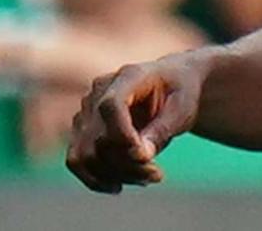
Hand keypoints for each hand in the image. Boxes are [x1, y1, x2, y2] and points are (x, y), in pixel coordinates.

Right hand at [65, 55, 203, 193]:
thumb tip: (139, 156)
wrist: (171, 87)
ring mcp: (86, 112)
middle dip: (127, 164)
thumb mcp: (183, 108)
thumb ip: (161, 129)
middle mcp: (99, 92)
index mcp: (128, 76)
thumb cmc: (180, 93)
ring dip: (114, 175)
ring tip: (146, 178)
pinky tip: (120, 186)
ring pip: (85, 154)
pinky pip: (77, 161)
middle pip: (98, 138)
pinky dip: (96, 178)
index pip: (111, 106)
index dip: (122, 134)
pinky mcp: (81, 131)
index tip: (145, 156)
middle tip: (157, 175)